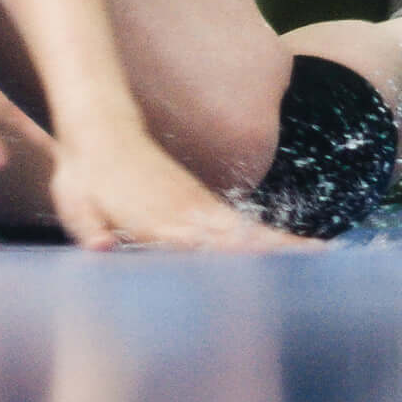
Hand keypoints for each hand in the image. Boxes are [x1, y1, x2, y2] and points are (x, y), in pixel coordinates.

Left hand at [48, 132, 311, 253]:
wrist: (101, 129)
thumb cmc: (86, 176)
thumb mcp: (76, 204)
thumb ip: (89, 229)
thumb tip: (98, 248)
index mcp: (158, 221)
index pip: (199, 245)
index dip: (228, 259)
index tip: (260, 272)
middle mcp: (187, 215)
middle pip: (238, 239)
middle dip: (276, 254)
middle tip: (318, 266)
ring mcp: (199, 209)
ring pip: (248, 233)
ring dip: (285, 247)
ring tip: (324, 259)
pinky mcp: (203, 207)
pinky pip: (243, 228)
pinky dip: (273, 240)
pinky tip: (299, 250)